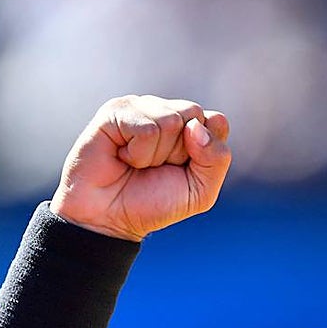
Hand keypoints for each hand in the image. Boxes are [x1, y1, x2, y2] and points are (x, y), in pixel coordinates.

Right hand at [49, 95, 231, 240]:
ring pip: (171, 120)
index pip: (216, 121)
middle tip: (156, 168)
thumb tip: (195, 125)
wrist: (109, 219)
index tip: (182, 169)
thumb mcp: (200, 192)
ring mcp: (140, 108)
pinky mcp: (115, 111)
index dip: (205, 152)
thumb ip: (217, 159)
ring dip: (156, 155)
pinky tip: (122, 157)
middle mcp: (165, 111)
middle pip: (195, 115)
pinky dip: (138, 153)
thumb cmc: (152, 203)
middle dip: (179, 152)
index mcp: (189, 126)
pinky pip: (147, 129)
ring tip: (137, 164)